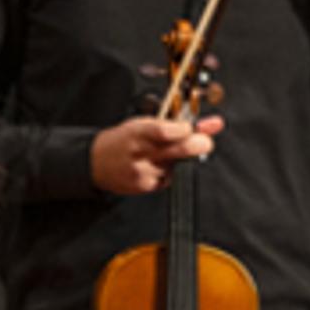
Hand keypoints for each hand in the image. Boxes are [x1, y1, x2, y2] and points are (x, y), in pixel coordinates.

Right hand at [89, 111, 217, 195]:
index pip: (166, 131)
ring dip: (181, 159)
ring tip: (165, 154)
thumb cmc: (123, 140)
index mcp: (138, 132)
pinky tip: (156, 167)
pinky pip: (169, 178)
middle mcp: (140, 152)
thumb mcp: (145, 124)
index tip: (191, 128)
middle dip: (200, 145)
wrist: (95, 162)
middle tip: (204, 142)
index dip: (185, 130)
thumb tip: (214, 124)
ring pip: (177, 165)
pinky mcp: (145, 186)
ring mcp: (143, 171)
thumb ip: (179, 124)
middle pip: (181, 150)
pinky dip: (169, 171)